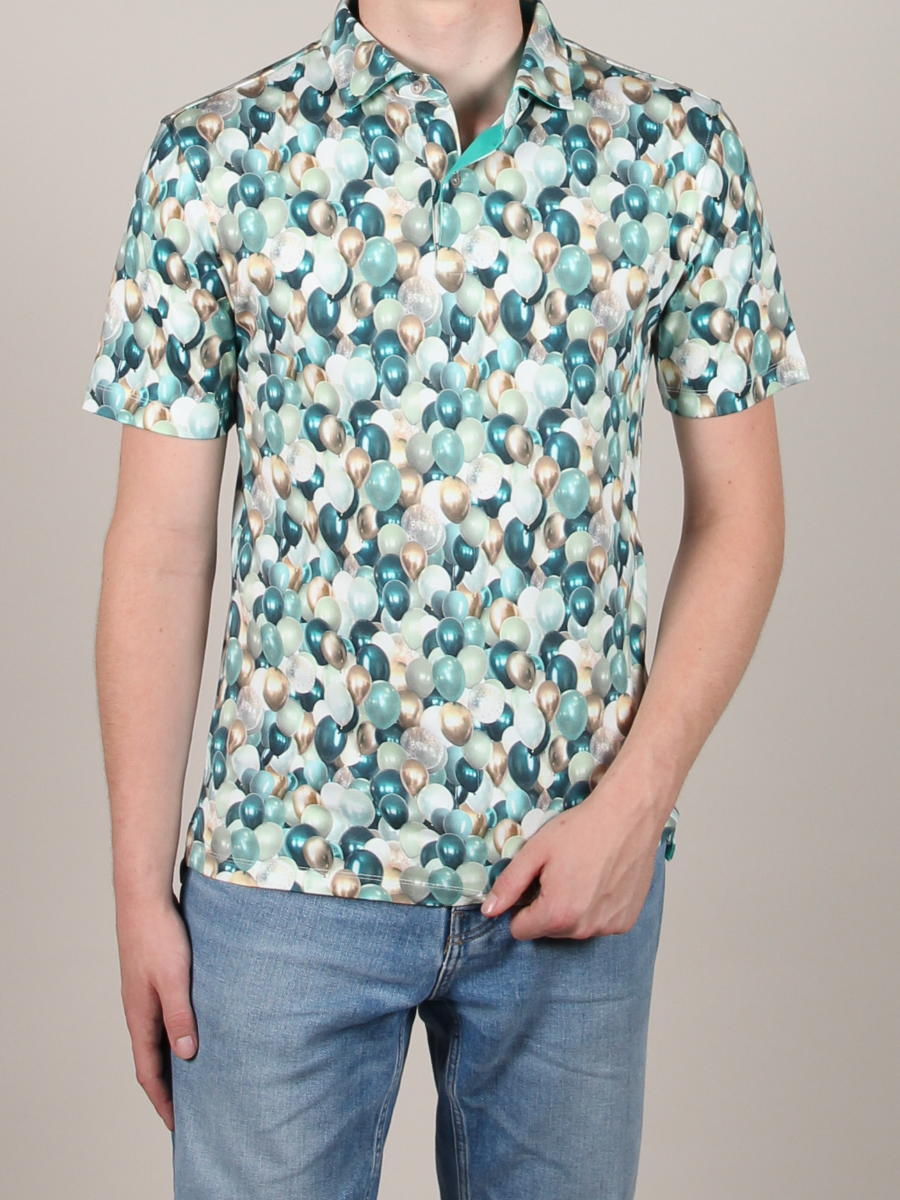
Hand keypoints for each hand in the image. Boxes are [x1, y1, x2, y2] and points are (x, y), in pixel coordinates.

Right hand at [116, 893, 196, 1130]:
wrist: (144, 898)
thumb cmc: (159, 937)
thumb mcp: (175, 979)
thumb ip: (180, 1016)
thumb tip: (187, 1055)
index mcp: (140, 1017)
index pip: (148, 1072)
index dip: (163, 1101)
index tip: (179, 1125)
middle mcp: (139, 1011)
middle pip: (153, 1060)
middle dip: (170, 1087)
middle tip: (194, 1108)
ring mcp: (145, 996)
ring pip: (159, 1038)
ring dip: (175, 1060)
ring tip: (200, 1076)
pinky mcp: (155, 980)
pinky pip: (165, 1018)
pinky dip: (178, 1034)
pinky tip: (198, 1030)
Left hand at [480, 782, 669, 941]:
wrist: (628, 816)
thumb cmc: (581, 830)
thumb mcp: (535, 851)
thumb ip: (509, 884)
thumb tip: (489, 910)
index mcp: (557, 914)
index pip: (520, 931)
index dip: (520, 907)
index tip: (533, 883)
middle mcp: (584, 929)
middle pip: (548, 930)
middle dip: (547, 908)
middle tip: (560, 873)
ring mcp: (608, 927)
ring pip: (573, 928)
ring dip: (572, 909)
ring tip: (582, 875)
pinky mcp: (626, 922)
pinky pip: (598, 924)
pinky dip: (595, 909)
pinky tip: (601, 881)